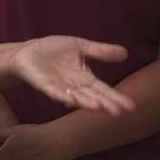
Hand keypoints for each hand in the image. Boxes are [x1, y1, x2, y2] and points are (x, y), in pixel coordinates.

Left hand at [11, 36, 133, 115]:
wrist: (28, 51)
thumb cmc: (54, 50)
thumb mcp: (80, 47)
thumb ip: (100, 51)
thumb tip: (125, 53)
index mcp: (85, 78)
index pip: (103, 89)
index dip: (116, 97)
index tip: (131, 106)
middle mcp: (75, 86)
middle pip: (93, 96)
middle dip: (105, 104)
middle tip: (119, 112)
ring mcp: (60, 87)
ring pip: (76, 97)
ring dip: (86, 102)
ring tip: (99, 107)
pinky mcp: (45, 85)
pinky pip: (55, 92)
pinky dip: (63, 96)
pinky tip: (72, 101)